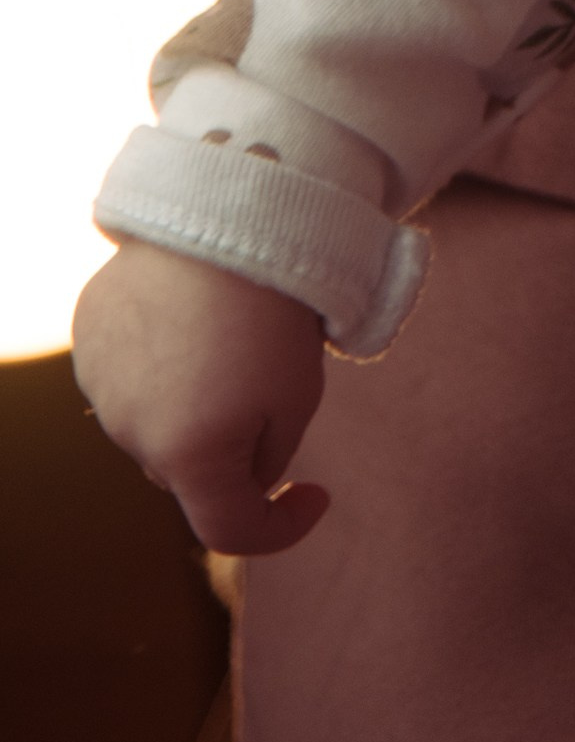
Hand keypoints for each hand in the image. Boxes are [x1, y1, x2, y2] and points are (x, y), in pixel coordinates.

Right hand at [71, 242, 327, 554]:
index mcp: (187, 458)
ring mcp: (100, 385)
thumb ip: (267, 457)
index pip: (230, 529)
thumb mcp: (298, 396)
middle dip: (236, 443)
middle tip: (275, 371)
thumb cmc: (274, 308)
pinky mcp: (88, 337)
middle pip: (193, 467)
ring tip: (230, 326)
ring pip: (158, 420)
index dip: (281, 527)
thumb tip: (242, 473)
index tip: (318, 495)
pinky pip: (130, 371)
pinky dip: (160, 358)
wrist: (223, 213)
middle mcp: (129, 433)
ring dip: (193, 398)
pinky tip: (190, 309)